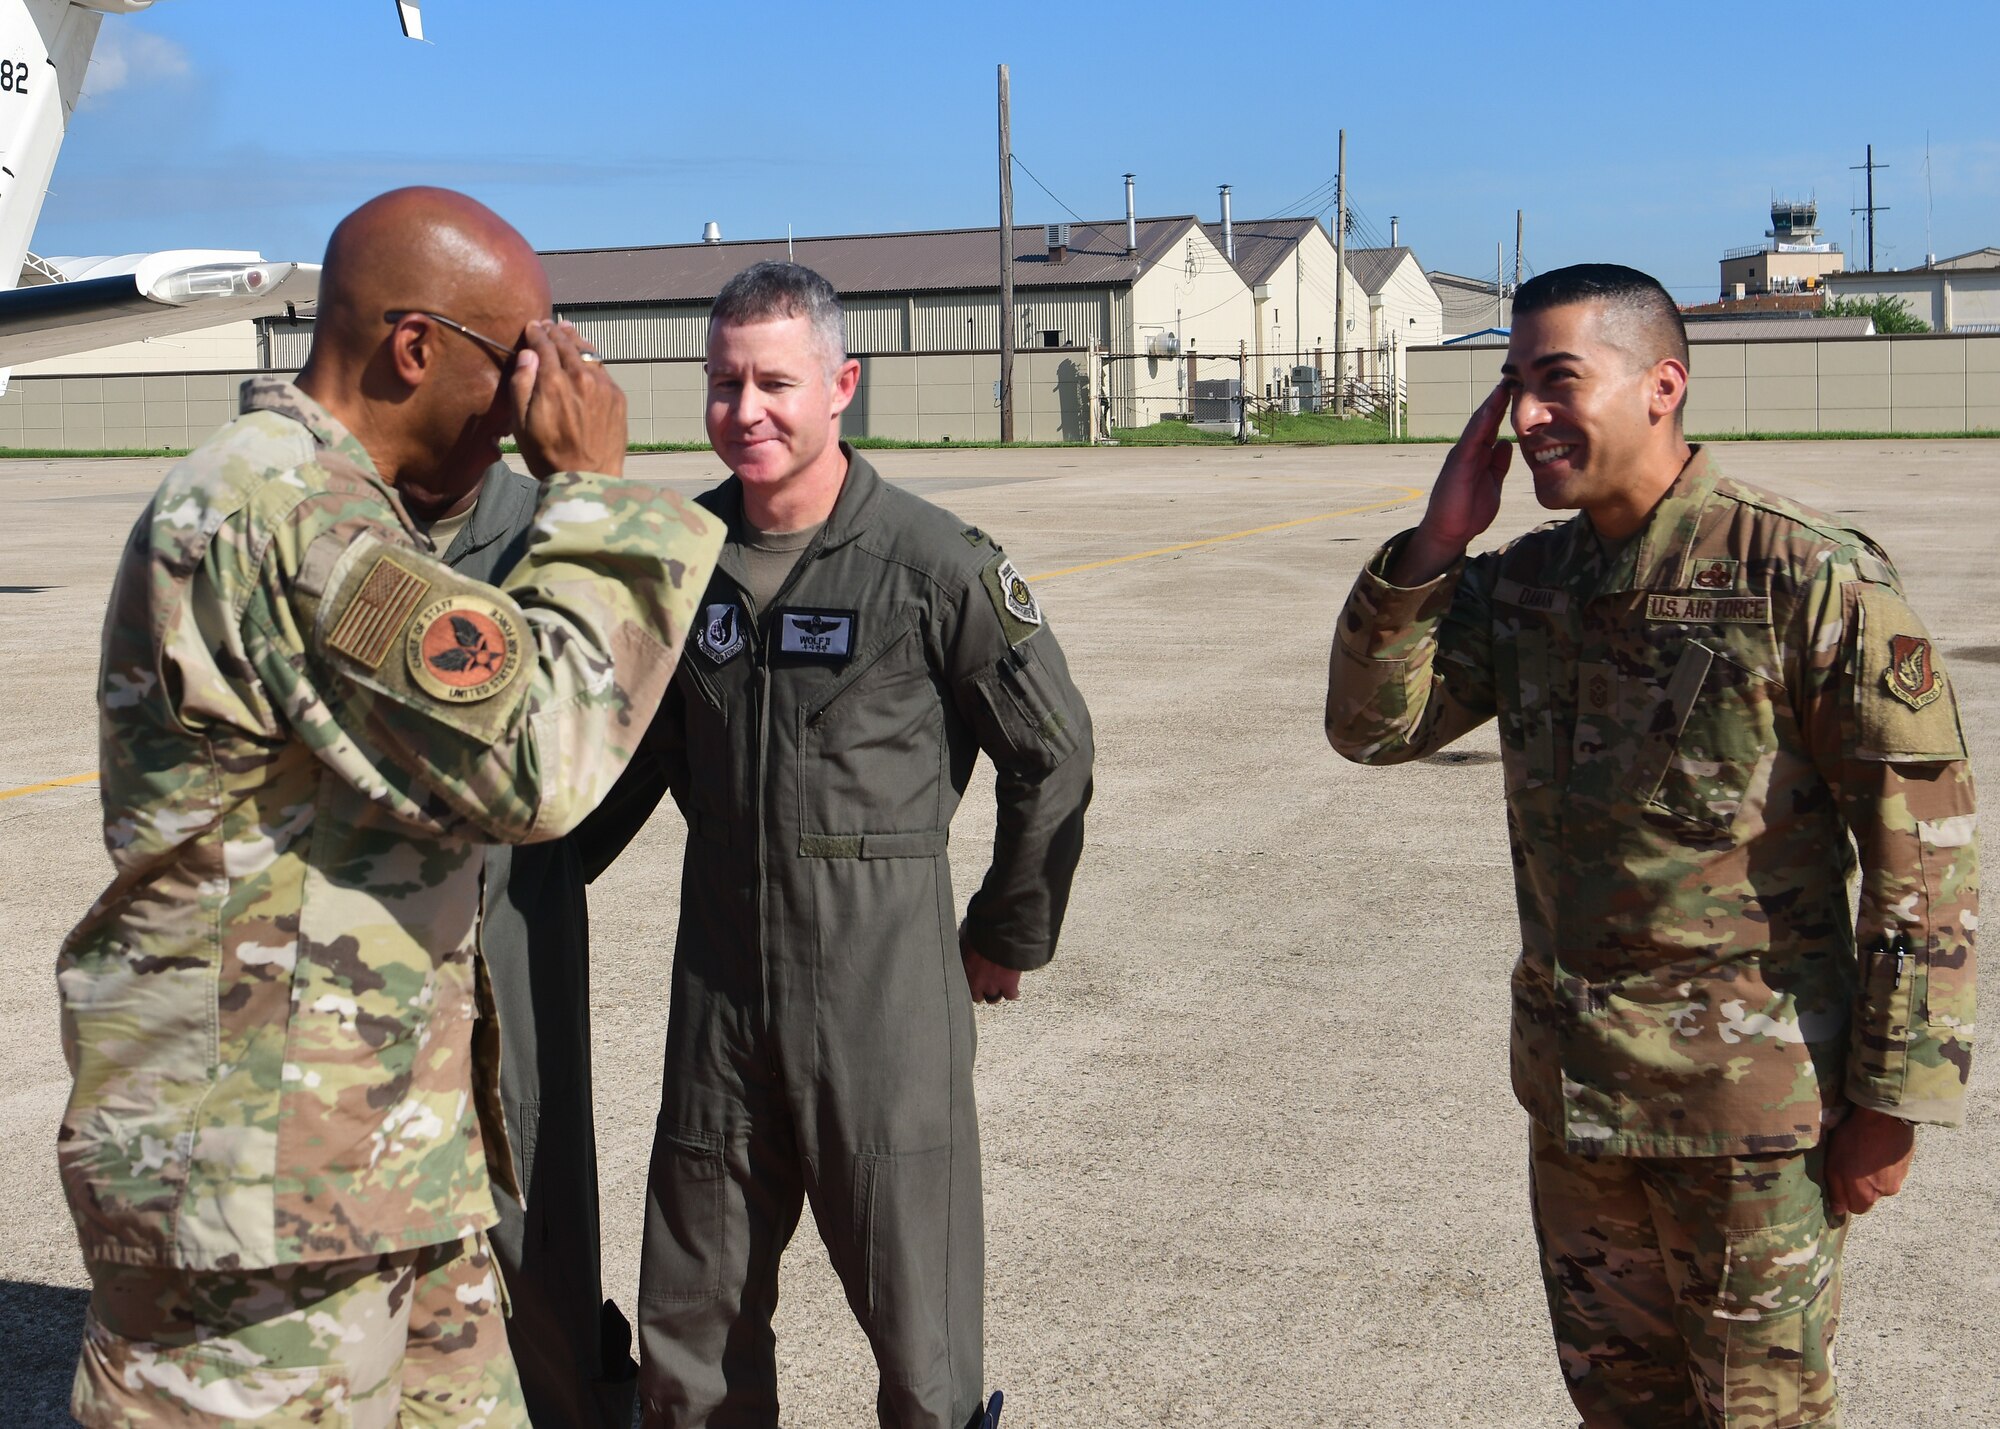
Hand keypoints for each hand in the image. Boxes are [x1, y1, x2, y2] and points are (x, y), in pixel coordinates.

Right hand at [509, 319, 626, 478]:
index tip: (532, 327)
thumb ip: (521, 384)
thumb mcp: (521, 423)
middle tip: (548, 324)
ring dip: (575, 339)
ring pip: (587, 352)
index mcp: (553, 382)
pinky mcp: (617, 397)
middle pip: (566, 344)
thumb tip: (528, 355)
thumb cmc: (548, 455)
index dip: (536, 333)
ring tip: (567, 330)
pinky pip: (602, 368)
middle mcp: (581, 377)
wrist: (589, 478)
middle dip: (555, 332)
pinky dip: (591, 357)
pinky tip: (586, 355)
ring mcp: (603, 386)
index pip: (544, 345)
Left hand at [961, 932, 1020, 1004]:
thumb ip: (964, 943)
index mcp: (962, 969)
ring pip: (993, 998)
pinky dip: (1013, 992)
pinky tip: (1015, 988)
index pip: (961, 985)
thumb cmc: (981, 930)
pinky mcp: (1008, 985)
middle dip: (982, 990)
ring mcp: (992, 985)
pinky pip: (1010, 995)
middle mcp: (975, 981)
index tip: (974, 977)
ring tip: (1001, 986)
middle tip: (988, 982)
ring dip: (996, 991)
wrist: (1000, 932)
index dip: (970, 981)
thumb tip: (963, 939)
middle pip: (977, 996)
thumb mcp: (966, 934)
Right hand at [1389, 380, 1513, 585]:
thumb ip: (1499, 464)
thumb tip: (1508, 444)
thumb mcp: (1493, 483)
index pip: (1494, 426)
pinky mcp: (1458, 463)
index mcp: (1479, 455)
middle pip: (1486, 419)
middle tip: (1515, 377)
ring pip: (1479, 424)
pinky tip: (1491, 409)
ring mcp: (1462, 455)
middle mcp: (1469, 450)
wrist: (1450, 532)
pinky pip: (1471, 439)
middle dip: (1500, 399)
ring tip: (1505, 385)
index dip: (1506, 408)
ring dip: (1491, 404)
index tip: (1521, 390)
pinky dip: (1481, 422)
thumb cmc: (1468, 511)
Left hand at [1825, 1105, 1916, 1217]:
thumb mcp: (1834, 1166)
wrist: (1883, 1118)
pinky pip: (1893, 1169)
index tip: (1842, 1180)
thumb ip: (1837, 1192)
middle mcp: (1886, 1192)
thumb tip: (1838, 1210)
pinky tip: (1878, 1148)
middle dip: (1861, 1185)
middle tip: (1854, 1163)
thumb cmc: (1853, 1141)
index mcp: (1867, 1195)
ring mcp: (1900, 1178)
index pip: (1856, 1209)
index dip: (1847, 1196)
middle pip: (1871, 1196)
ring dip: (1875, 1173)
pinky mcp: (1907, 1164)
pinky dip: (1886, 1163)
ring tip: (1866, 1153)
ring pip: (1883, 1182)